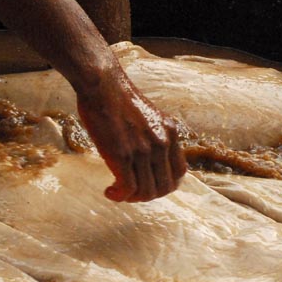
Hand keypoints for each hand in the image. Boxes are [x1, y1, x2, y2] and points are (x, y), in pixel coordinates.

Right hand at [76, 70, 186, 201]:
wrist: (102, 84)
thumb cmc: (117, 97)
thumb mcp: (148, 116)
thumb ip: (153, 135)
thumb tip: (146, 159)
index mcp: (170, 132)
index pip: (179, 172)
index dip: (164, 184)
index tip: (147, 184)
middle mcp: (162, 142)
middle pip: (165, 187)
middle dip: (147, 195)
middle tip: (130, 192)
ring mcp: (144, 150)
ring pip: (146, 192)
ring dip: (131, 198)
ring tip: (117, 192)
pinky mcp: (123, 155)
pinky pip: (128, 189)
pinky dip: (119, 196)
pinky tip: (110, 192)